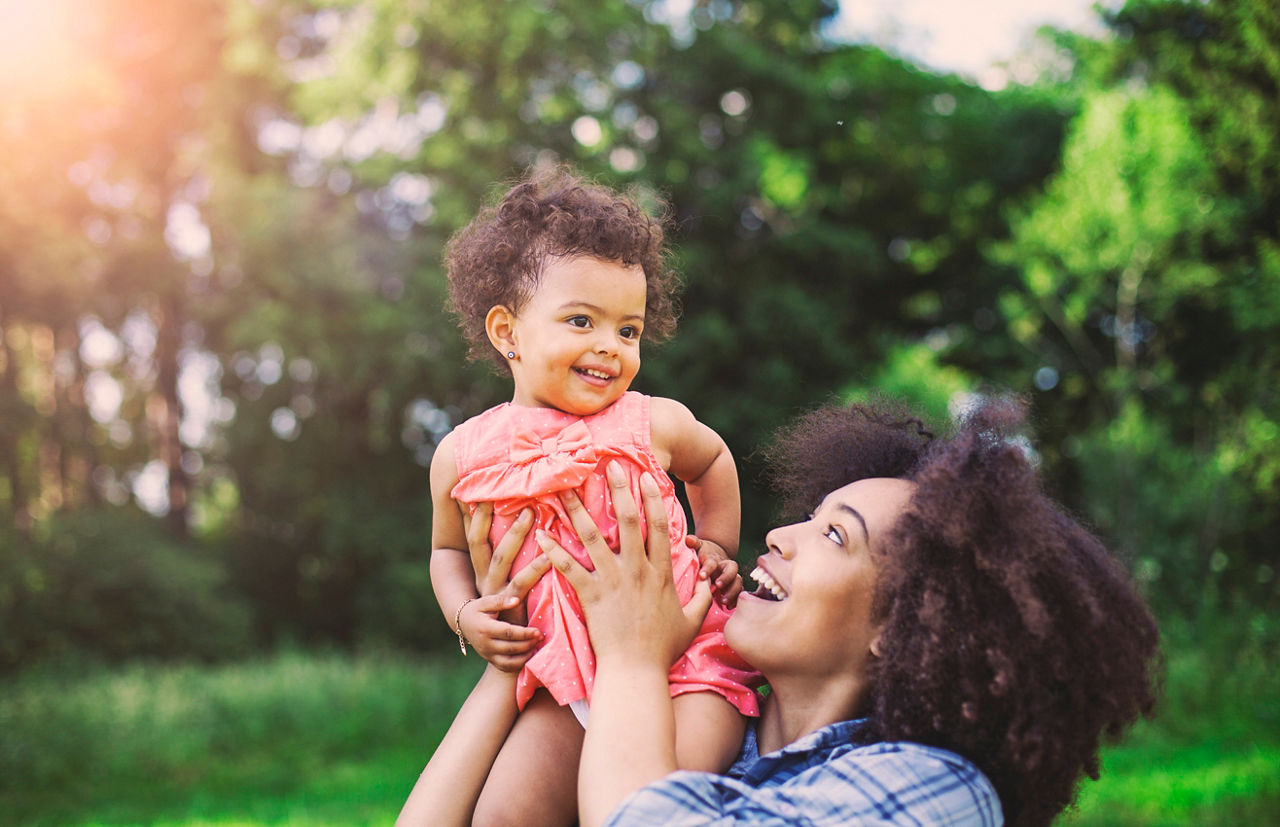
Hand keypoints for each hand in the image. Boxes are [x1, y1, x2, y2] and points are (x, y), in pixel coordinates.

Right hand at [457, 504, 547, 671]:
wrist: (505, 654)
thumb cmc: (509, 613)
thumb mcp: (506, 586)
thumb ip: (513, 560)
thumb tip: (525, 528)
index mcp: (481, 571)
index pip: (473, 537)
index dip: (473, 516)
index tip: (477, 493)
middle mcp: (484, 580)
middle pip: (482, 544)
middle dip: (491, 520)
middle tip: (518, 501)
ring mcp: (495, 593)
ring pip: (502, 559)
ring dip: (515, 534)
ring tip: (535, 519)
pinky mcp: (511, 605)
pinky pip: (521, 584)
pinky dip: (534, 569)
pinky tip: (550, 556)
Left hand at [537, 461, 712, 670]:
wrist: (636, 672)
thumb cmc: (662, 650)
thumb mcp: (691, 621)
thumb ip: (701, 598)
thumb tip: (709, 581)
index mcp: (661, 573)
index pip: (659, 526)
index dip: (652, 498)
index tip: (645, 476)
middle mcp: (637, 571)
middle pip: (628, 521)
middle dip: (618, 490)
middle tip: (609, 465)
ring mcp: (613, 581)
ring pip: (594, 537)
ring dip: (579, 511)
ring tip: (567, 489)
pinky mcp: (591, 596)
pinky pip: (569, 568)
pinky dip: (553, 550)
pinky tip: (541, 534)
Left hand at [687, 535, 741, 607]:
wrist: (716, 555)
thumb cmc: (704, 553)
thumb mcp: (699, 546)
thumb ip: (694, 543)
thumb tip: (688, 539)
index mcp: (716, 559)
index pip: (713, 562)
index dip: (708, 568)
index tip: (702, 575)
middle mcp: (726, 567)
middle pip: (732, 571)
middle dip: (726, 578)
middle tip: (718, 586)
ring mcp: (732, 577)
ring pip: (738, 582)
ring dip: (732, 592)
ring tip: (723, 601)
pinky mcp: (733, 587)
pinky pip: (738, 593)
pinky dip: (735, 600)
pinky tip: (729, 607)